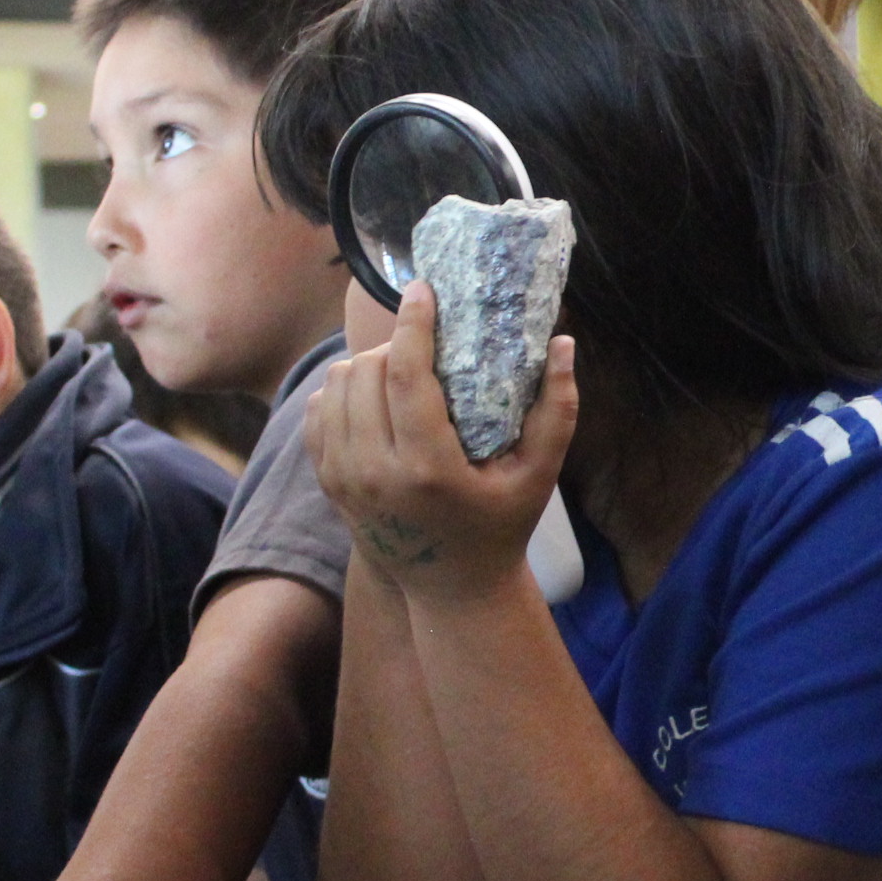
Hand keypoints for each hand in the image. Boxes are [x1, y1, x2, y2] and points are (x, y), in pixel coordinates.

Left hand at [304, 281, 572, 601]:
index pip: (404, 374)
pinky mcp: (329, 485)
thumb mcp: (540, 475)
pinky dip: (339, 393)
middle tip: (424, 345)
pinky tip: (369, 395)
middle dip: (393, 345)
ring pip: (336, 387)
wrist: (452, 590)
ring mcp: (345, 481)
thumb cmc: (503, 526)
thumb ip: (557, 410)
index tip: (422, 290)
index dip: (412, 324)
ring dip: (366, 366)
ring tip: (399, 371)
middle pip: (365, 372)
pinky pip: (319, 413)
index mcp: (428, 469)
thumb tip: (563, 343)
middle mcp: (376, 474)